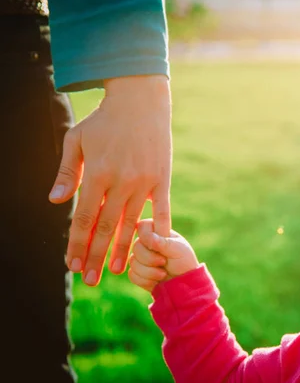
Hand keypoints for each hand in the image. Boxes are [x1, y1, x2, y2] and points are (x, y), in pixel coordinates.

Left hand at [48, 75, 171, 285]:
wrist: (140, 102)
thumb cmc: (104, 121)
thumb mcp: (76, 140)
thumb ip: (66, 172)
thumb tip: (55, 202)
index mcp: (97, 174)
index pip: (84, 218)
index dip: (77, 244)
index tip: (72, 265)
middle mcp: (121, 182)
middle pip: (106, 228)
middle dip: (96, 256)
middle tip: (90, 280)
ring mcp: (144, 182)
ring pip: (131, 224)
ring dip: (122, 250)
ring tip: (116, 271)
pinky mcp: (163, 179)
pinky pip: (162, 209)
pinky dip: (159, 229)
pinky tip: (153, 246)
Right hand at [129, 219, 199, 291]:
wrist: (183, 282)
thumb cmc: (184, 261)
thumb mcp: (177, 249)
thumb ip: (163, 242)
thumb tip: (150, 238)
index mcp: (157, 231)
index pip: (143, 225)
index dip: (146, 235)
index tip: (156, 246)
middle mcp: (146, 242)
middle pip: (136, 246)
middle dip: (150, 258)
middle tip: (164, 261)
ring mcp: (140, 256)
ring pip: (132, 261)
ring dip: (150, 271)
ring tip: (163, 273)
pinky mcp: (137, 271)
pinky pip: (132, 275)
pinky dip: (146, 280)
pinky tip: (156, 281)